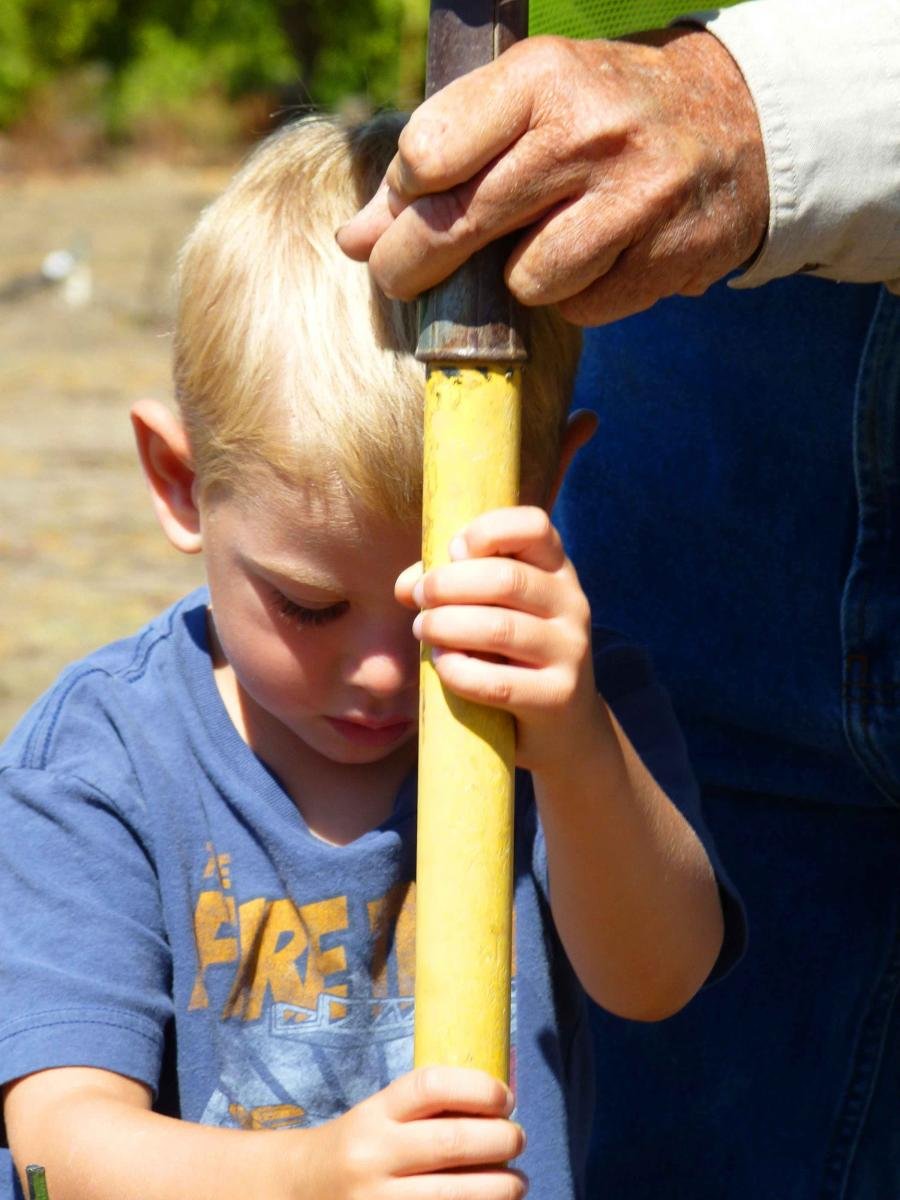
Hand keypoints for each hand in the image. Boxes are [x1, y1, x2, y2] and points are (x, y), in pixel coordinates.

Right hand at [300, 1066, 525, 1199]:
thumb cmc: (359, 1146)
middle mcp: (373, 1155)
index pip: (430, 1086)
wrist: (301, 1190)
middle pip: (451, 1143)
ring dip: (500, 1188)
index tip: (506, 1097)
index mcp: (375, 1114)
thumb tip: (499, 1103)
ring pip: (454, 1195)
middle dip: (500, 1140)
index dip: (477, 1087)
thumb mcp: (381, 1115)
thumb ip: (428, 1109)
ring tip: (516, 1182)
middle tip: (518, 1139)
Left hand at [337, 28, 767, 325]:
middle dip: (415, 264)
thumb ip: (441, 163)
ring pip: (525, 280)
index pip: (431, 152)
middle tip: (401, 279)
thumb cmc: (603, 117)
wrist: (739, 128)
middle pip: (463, 223)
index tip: (404, 210)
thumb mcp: (529, 107)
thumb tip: (353, 240)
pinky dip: (575, 298)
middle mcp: (589, 131)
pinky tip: (597, 261)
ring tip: (540, 251)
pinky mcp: (664, 259)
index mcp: (543, 77)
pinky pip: (580, 308)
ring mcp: (634, 198)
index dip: (403, 195)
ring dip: (519, 280)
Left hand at [396, 506, 597, 773]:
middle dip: (447, 585)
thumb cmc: (512, 655)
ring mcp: (571, 652)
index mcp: (558, 571)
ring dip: (446, 626)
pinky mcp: (557, 697)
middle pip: (506, 579)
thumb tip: (405, 586)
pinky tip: (443, 664)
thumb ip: (452, 586)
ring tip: (423, 630)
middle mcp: (573, 605)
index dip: (486, 530)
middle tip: (419, 598)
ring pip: (500, 629)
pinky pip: (496, 683)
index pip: (534, 526)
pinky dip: (458, 671)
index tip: (454, 552)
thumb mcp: (492, 610)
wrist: (562, 726)